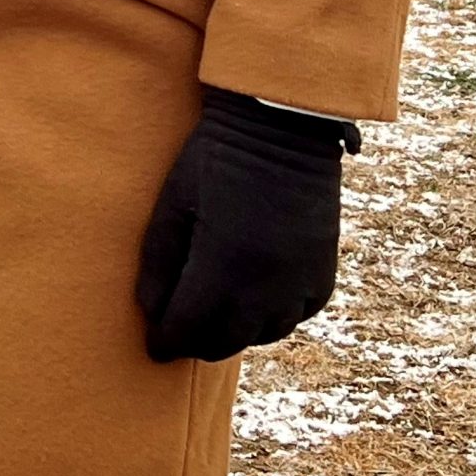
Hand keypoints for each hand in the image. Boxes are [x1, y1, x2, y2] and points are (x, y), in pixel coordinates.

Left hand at [137, 89, 358, 363]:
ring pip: (264, 334)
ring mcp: (300, 281)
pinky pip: (297, 315)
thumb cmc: (213, 161)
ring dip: (236, 332)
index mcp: (222, 265)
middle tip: (180, 335)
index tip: (153, 345)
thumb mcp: (174, 205)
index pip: (187, 328)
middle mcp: (265, 284)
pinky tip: (255, 302)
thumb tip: (152, 313)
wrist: (281, 130)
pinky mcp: (323, 273)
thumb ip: (158, 263)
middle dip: (197, 342)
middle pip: (226, 341)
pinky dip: (274, 317)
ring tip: (215, 318)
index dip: (165, 342)